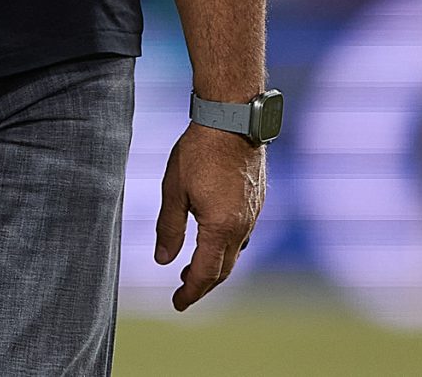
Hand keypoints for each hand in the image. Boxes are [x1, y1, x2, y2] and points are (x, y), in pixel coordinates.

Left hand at [153, 123, 264, 310]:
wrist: (234, 117)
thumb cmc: (199, 150)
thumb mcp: (174, 190)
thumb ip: (169, 228)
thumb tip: (163, 261)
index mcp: (220, 228)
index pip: (205, 274)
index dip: (190, 292)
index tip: (177, 304)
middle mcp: (242, 226)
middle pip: (224, 269)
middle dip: (203, 285)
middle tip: (183, 292)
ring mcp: (254, 213)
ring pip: (236, 252)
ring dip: (216, 266)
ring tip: (193, 268)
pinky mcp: (258, 200)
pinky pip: (244, 234)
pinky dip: (227, 246)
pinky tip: (214, 239)